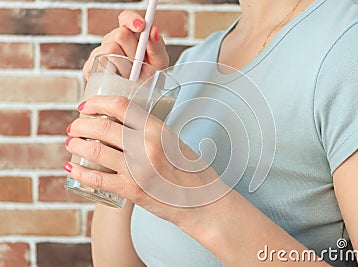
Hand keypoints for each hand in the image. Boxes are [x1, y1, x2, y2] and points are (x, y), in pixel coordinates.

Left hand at [65, 96, 222, 222]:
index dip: (97, 102)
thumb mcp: (174, 142)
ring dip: (76, 144)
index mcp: (158, 129)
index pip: (120, 106)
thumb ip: (149, 132)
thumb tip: (123, 124)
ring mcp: (137, 169)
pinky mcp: (131, 190)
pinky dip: (79, 171)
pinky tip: (71, 167)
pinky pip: (97, 178)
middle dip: (81, 124)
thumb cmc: (192, 172)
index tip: (86, 105)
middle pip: (102, 127)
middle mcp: (145, 146)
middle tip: (74, 126)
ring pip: (94, 150)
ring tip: (71, 142)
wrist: (203, 203)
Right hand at [83, 10, 168, 79]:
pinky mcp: (90, 68)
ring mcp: (99, 53)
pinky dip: (114, 73)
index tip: (141, 26)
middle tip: (139, 65)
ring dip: (125, 65)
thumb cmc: (149, 79)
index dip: (132, 19)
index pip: (125, 18)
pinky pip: (99, 63)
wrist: (138, 102)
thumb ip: (157, 46)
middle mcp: (112, 40)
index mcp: (129, 35)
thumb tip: (153, 30)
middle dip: (133, 51)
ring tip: (131, 76)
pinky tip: (119, 80)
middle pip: (119, 34)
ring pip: (110, 49)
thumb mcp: (159, 63)